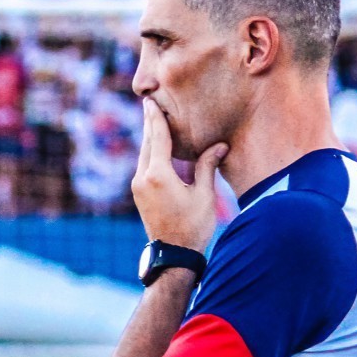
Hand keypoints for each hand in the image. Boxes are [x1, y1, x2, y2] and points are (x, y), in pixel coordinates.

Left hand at [132, 97, 224, 251]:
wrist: (174, 255)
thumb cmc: (192, 226)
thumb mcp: (204, 195)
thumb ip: (207, 167)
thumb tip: (219, 146)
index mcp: (158, 175)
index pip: (157, 138)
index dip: (155, 118)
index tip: (150, 101)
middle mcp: (143, 177)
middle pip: (146, 143)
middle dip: (150, 124)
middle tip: (151, 104)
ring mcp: (138, 186)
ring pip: (144, 154)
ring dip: (150, 138)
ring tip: (155, 121)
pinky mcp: (139, 193)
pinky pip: (144, 165)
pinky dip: (150, 152)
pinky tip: (157, 148)